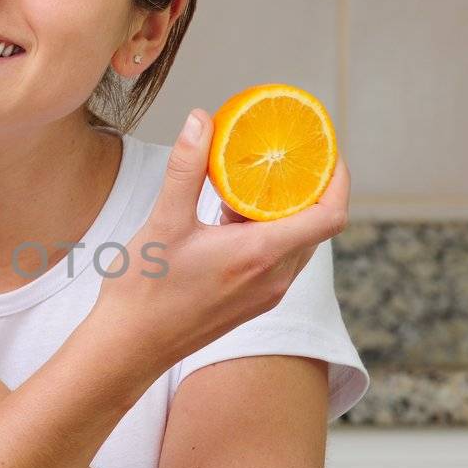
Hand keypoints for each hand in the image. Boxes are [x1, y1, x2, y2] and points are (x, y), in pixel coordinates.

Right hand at [92, 108, 349, 370]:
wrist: (128, 347)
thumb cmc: (144, 290)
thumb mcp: (163, 221)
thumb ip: (186, 168)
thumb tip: (201, 120)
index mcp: (260, 255)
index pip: (329, 216)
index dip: (338, 180)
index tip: (325, 153)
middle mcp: (273, 279)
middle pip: (316, 227)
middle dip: (308, 189)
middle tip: (285, 157)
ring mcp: (264, 295)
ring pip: (297, 244)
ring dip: (285, 213)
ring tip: (253, 184)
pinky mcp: (251, 305)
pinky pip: (278, 262)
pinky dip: (269, 235)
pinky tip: (230, 220)